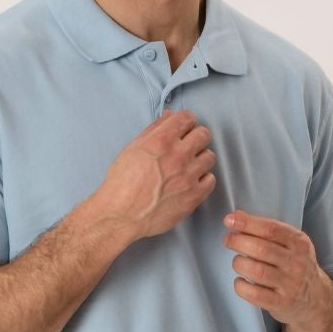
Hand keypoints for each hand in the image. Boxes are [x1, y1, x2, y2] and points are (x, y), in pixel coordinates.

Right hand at [96, 110, 216, 241]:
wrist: (121, 215)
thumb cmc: (122, 183)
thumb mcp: (132, 149)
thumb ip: (153, 130)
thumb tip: (169, 117)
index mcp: (162, 140)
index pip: (187, 118)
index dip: (185, 122)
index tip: (183, 129)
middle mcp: (178, 156)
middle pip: (203, 135)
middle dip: (195, 138)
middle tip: (187, 147)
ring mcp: (188, 176)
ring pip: (209, 157)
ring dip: (200, 158)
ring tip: (188, 166)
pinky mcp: (194, 196)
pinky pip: (211, 180)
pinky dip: (203, 179)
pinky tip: (191, 182)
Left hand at [222, 210, 323, 321]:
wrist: (315, 299)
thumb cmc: (295, 266)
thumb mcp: (290, 244)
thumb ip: (265, 230)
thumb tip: (236, 216)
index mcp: (300, 243)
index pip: (271, 229)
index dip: (247, 223)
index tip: (229, 220)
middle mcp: (297, 263)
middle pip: (261, 249)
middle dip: (238, 241)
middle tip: (228, 240)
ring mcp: (290, 285)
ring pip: (256, 271)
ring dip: (239, 263)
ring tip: (237, 262)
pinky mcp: (281, 303)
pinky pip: (253, 294)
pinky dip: (240, 286)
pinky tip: (240, 281)